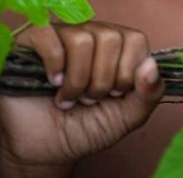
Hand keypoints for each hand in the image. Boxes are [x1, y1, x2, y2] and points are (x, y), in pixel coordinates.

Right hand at [0, 21, 164, 170]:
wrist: (47, 149)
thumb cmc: (88, 127)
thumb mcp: (128, 116)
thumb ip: (150, 93)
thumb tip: (151, 65)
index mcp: (118, 44)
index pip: (136, 39)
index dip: (126, 73)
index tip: (114, 95)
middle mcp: (92, 32)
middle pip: (110, 39)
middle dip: (102, 81)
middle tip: (89, 99)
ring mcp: (61, 33)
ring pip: (81, 39)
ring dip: (77, 80)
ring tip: (69, 96)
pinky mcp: (31, 40)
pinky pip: (47, 34)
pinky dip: (53, 63)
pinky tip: (52, 82)